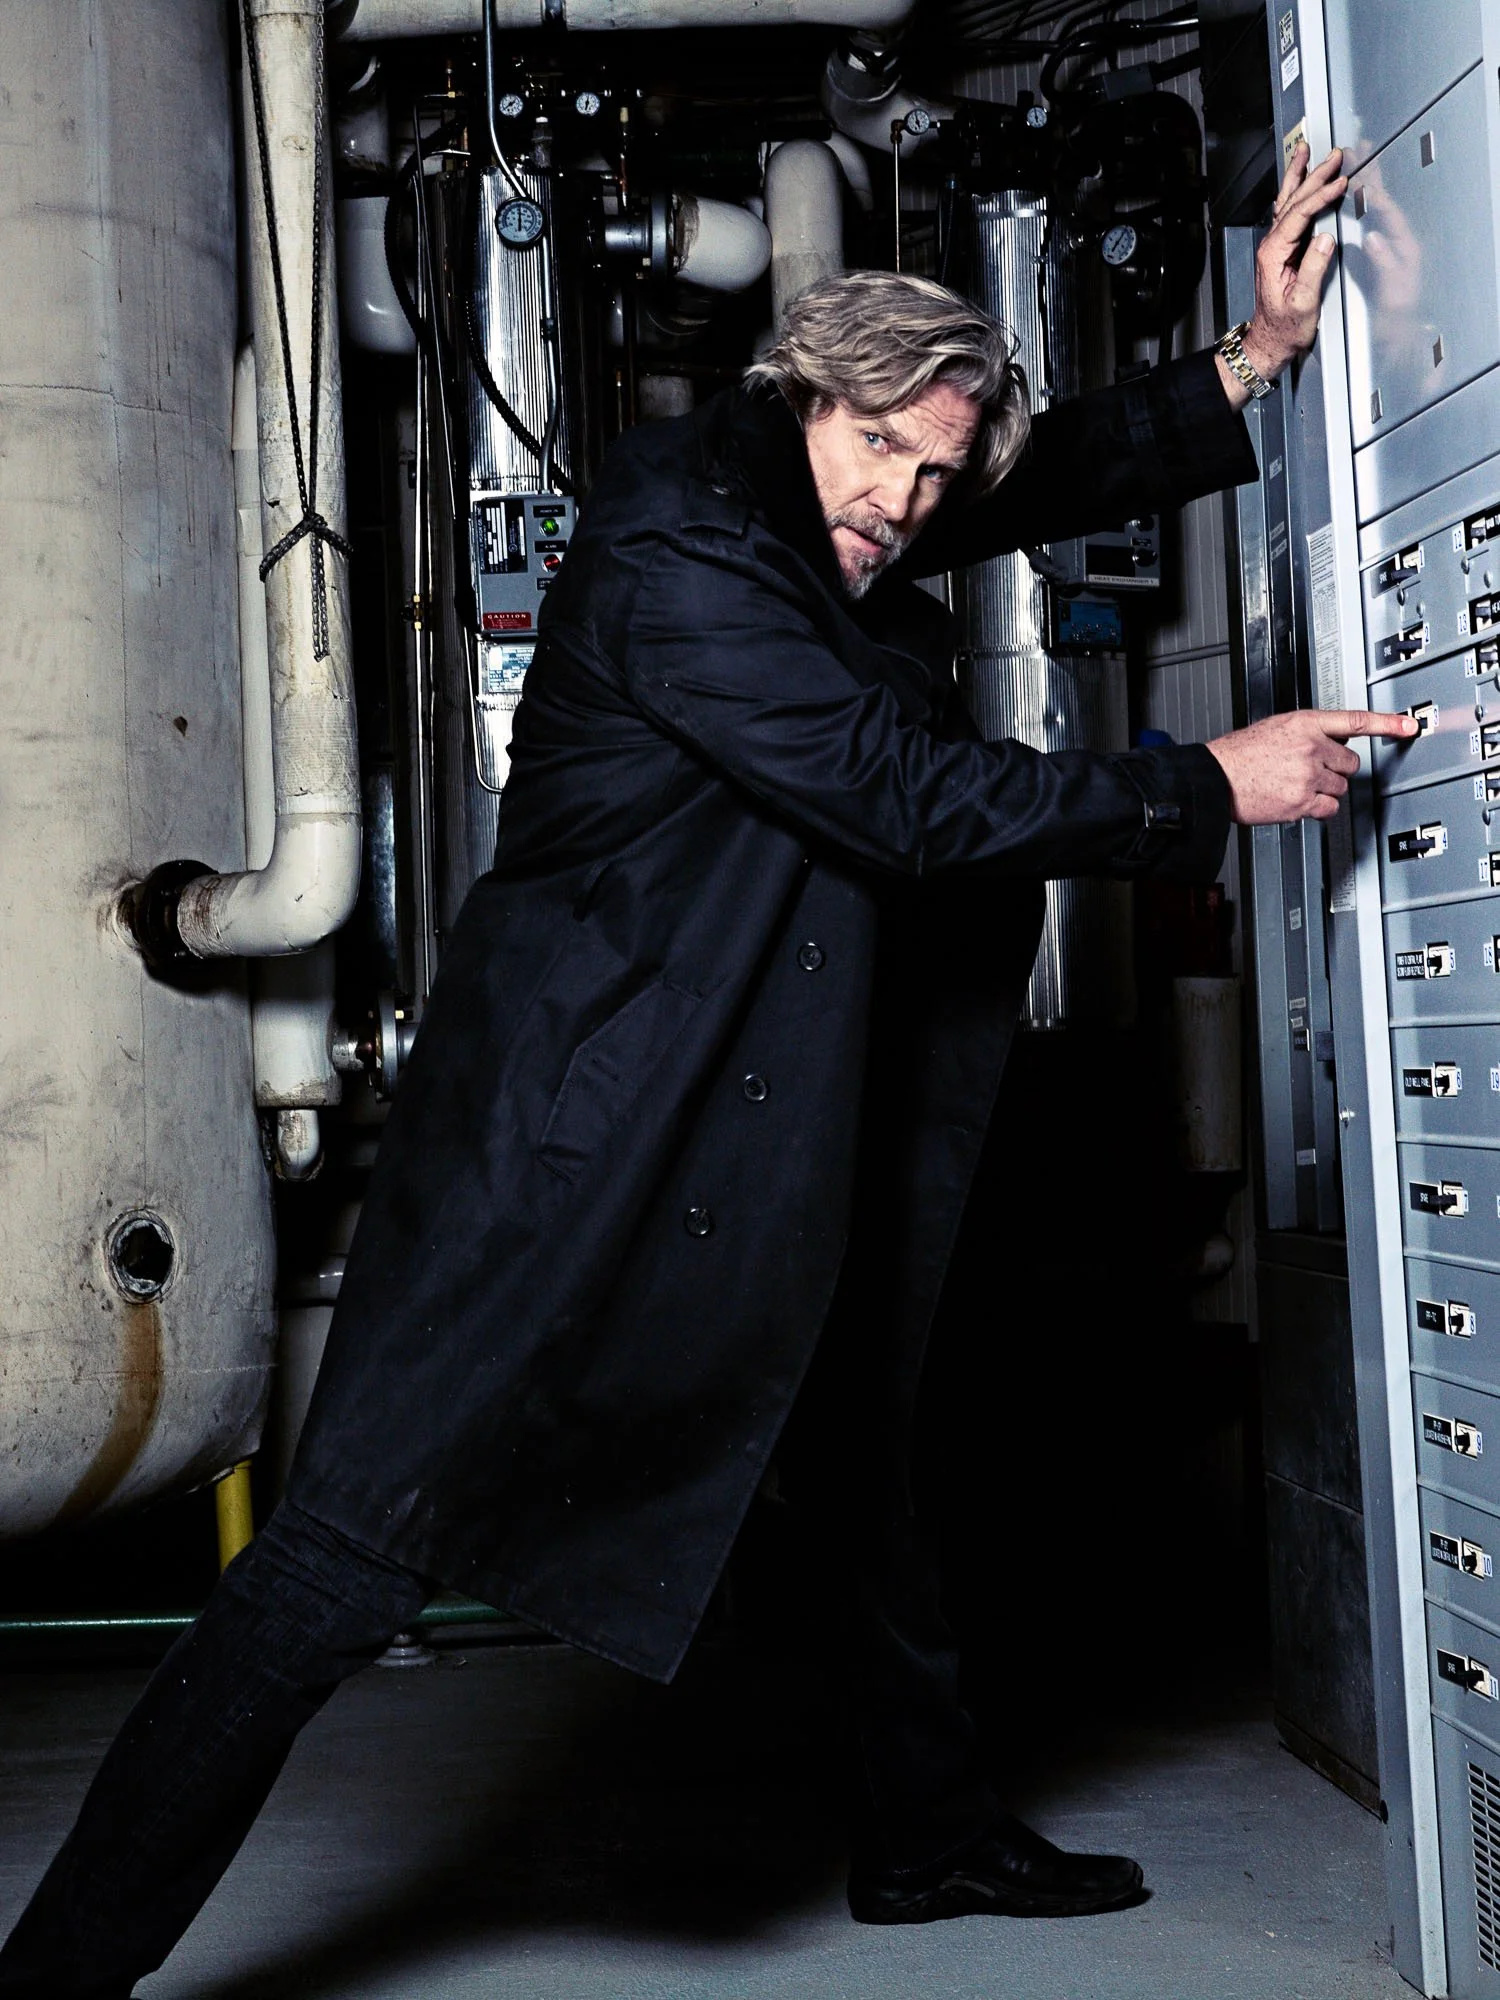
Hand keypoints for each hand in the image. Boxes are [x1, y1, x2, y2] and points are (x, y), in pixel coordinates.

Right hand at [1205, 708, 1416, 824]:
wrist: (1214, 778)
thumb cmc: (1239, 755)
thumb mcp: (1276, 728)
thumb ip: (1309, 733)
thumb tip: (1332, 744)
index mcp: (1305, 723)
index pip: (1355, 721)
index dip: (1387, 723)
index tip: (1409, 726)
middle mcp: (1310, 747)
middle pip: (1350, 763)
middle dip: (1335, 770)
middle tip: (1309, 771)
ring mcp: (1308, 775)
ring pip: (1340, 788)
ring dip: (1323, 790)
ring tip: (1294, 785)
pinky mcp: (1302, 801)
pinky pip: (1329, 809)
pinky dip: (1317, 809)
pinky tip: (1296, 801)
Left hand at [1214, 144, 1347, 405]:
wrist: (1270, 342)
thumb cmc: (1285, 328)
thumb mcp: (1303, 302)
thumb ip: (1313, 269)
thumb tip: (1326, 238)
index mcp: (1274, 254)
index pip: (1299, 215)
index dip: (1320, 196)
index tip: (1339, 183)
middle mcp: (1271, 245)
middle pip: (1294, 202)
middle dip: (1314, 175)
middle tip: (1333, 155)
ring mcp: (1275, 246)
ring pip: (1287, 202)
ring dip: (1299, 175)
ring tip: (1306, 151)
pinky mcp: (1281, 250)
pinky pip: (1289, 213)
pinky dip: (1296, 192)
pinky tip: (1300, 180)